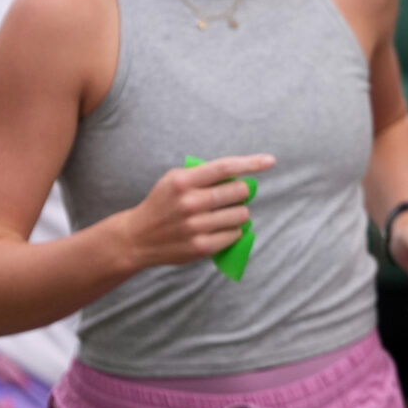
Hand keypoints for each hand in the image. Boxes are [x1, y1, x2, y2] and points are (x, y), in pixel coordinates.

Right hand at [123, 154, 274, 269]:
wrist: (136, 238)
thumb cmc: (162, 203)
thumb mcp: (174, 180)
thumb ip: (203, 174)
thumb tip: (241, 174)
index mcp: (183, 182)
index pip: (225, 168)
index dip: (251, 163)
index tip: (270, 161)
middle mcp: (190, 203)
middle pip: (239, 192)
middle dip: (242, 192)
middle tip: (234, 196)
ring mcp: (196, 226)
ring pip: (242, 214)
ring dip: (239, 213)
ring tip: (225, 213)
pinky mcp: (201, 246)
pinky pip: (235, 234)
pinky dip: (233, 231)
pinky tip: (220, 229)